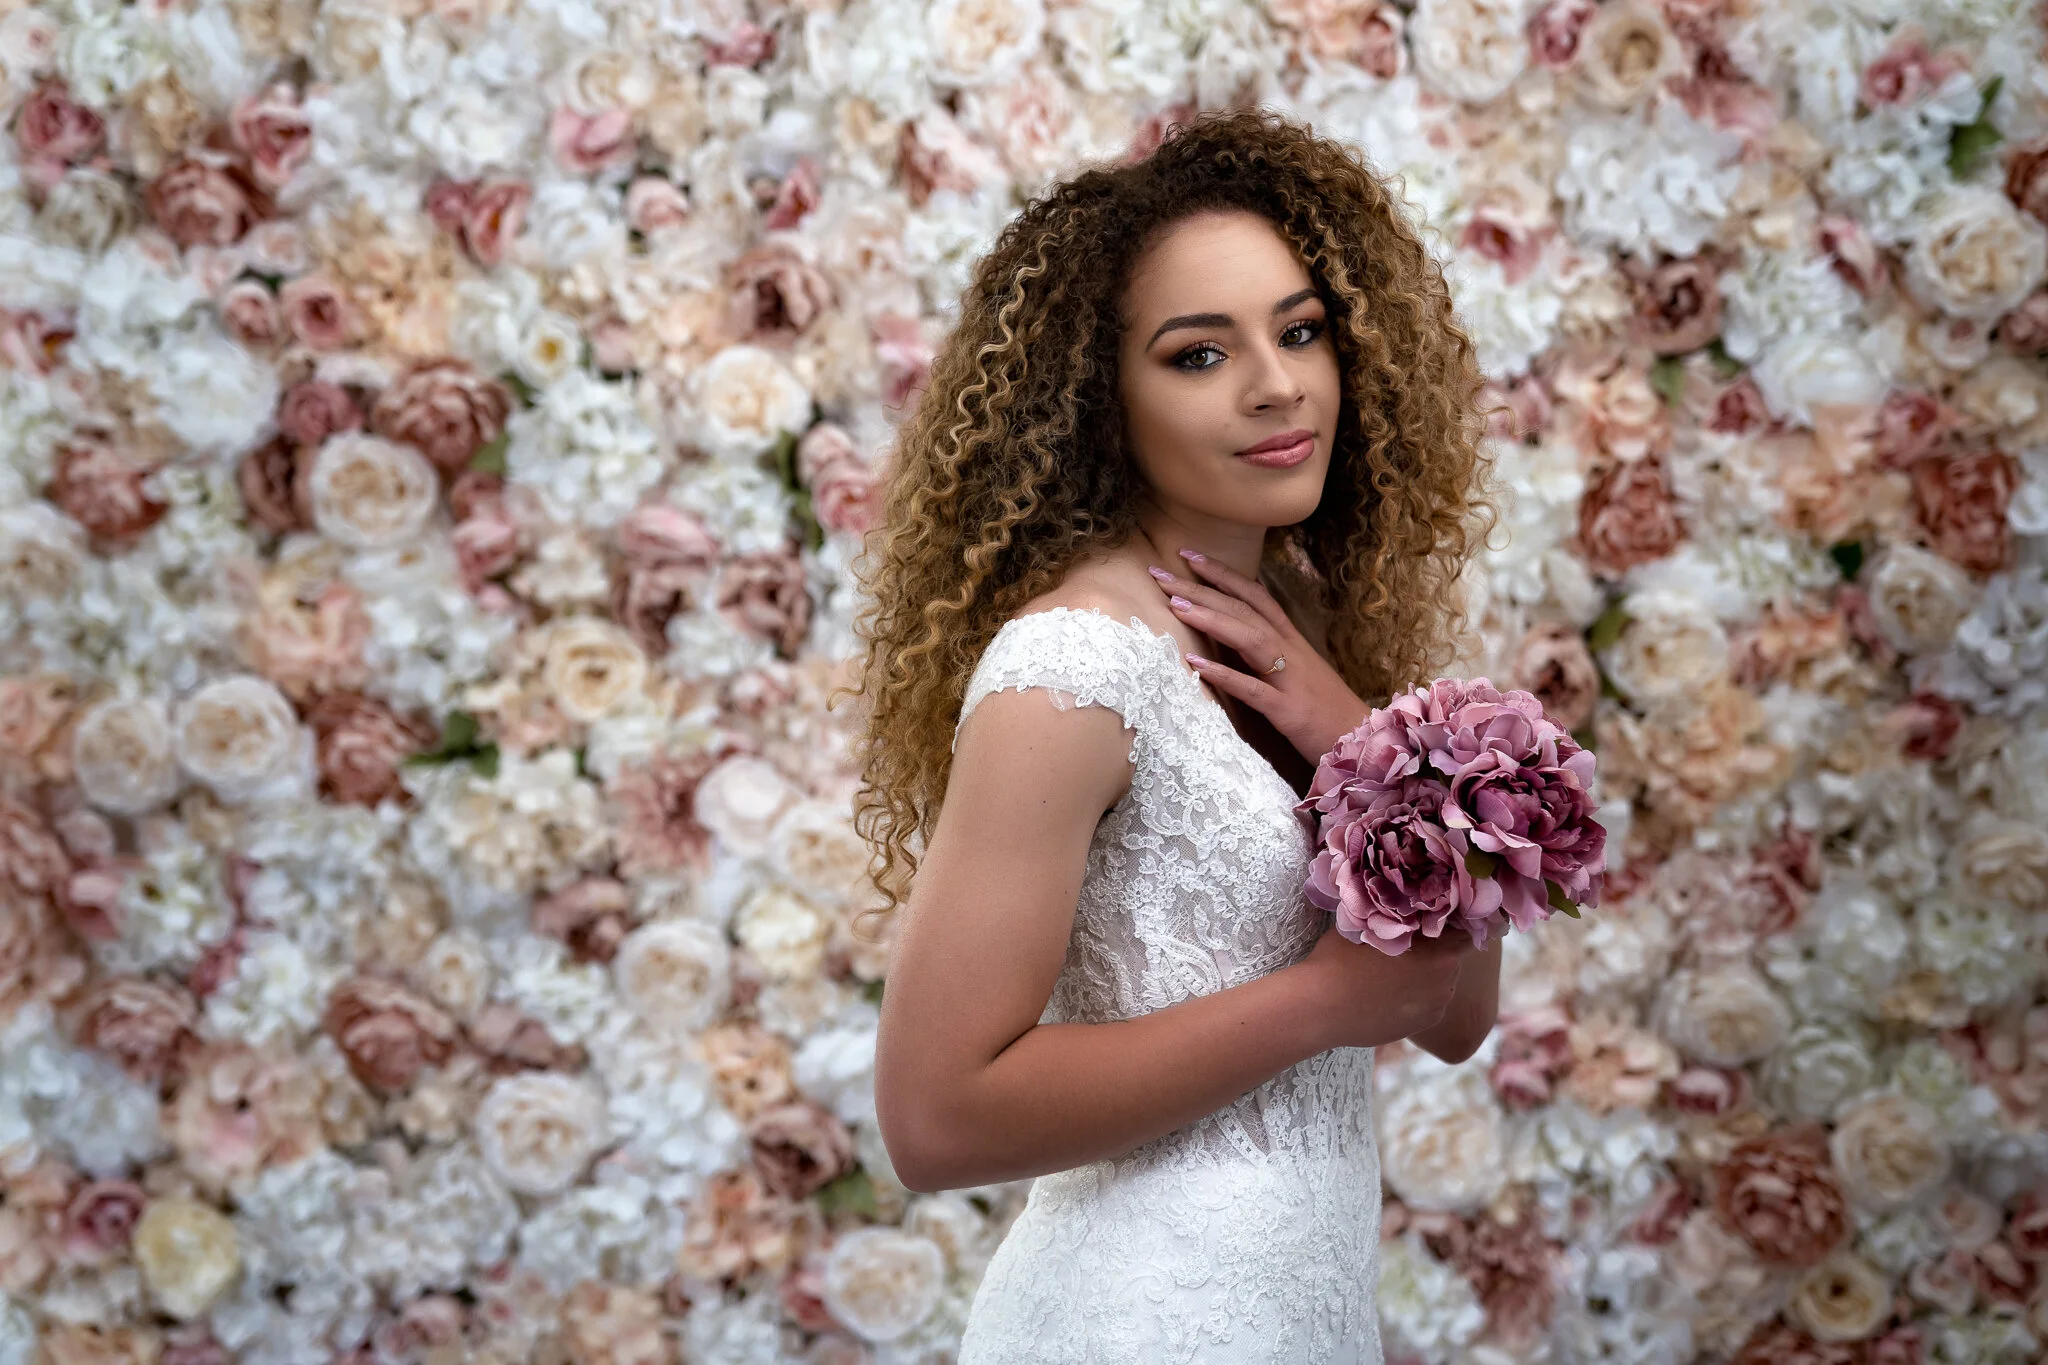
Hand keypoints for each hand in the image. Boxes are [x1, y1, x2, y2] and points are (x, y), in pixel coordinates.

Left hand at [1148, 549, 1370, 764]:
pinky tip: (1196, 663)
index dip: (1223, 574)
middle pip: (1244, 609)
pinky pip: (1253, 690)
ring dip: (1211, 618)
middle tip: (1160, 572)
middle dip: (1202, 588)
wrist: (1364, 742)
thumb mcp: (1297, 673)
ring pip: (1249, 638)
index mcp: (1292, 641)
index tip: (1188, 555)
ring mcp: (1290, 680)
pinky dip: (1225, 674)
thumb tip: (1232, 639)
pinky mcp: (1288, 711)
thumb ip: (1269, 654)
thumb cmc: (1326, 711)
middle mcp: (1291, 652)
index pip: (1255, 596)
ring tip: (1175, 604)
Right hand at [1294, 919, 1469, 1050]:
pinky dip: (1415, 998)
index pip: (1463, 931)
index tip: (1428, 921)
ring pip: (1440, 983)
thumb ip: (1397, 918)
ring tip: (1394, 972)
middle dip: (1435, 951)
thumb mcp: (1369, 924)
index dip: (1447, 924)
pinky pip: (1427, 1004)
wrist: (1320, 1007)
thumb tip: (1406, 907)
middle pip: (1451, 957)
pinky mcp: (1421, 1027)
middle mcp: (1446, 981)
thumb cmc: (1340, 959)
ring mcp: (1435, 1007)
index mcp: (1441, 951)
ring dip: (1426, 976)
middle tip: (1407, 945)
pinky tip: (1388, 993)